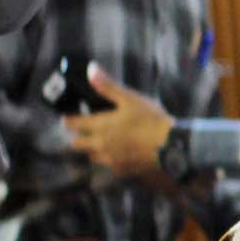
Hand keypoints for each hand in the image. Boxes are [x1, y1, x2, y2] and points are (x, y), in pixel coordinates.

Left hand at [64, 64, 173, 178]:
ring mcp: (111, 159)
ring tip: (104, 142)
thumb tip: (90, 70)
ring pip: (92, 156)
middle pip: (77, 144)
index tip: (70, 116)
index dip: (68, 119)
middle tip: (87, 129)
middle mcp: (100, 144)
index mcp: (100, 126)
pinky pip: (109, 165)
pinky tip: (122, 153)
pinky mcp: (122, 170)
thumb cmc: (151, 120)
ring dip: (94, 149)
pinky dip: (111, 159)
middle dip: (79, 136)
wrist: (171, 147)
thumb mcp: (130, 99)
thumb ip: (108, 86)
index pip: (73, 124)